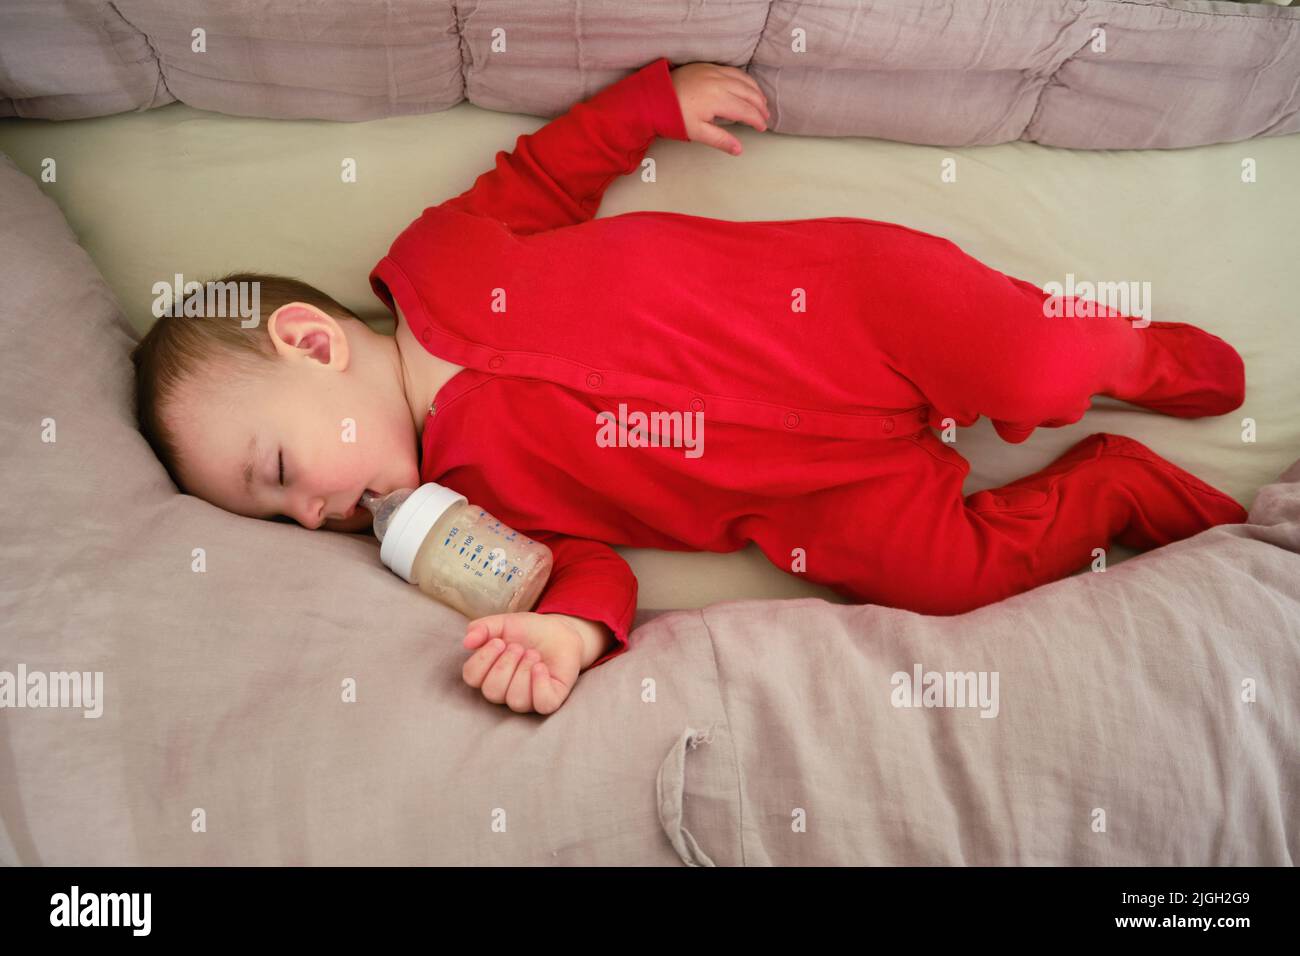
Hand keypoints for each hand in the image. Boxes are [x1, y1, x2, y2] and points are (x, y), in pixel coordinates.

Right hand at [461, 612, 586, 713]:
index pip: (471, 677)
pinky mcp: (550, 699)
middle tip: (519, 647)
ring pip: (515, 700)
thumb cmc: (529, 631)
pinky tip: (541, 667)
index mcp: (488, 673)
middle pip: (492, 691)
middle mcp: (504, 691)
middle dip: (506, 665)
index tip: (498, 641)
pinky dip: (540, 684)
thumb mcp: (503, 623)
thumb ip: (483, 628)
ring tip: (534, 654)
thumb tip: (467, 642)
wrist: (560, 631)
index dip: (483, 659)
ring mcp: (527, 698)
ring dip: (523, 671)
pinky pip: (542, 704)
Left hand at [669, 62, 769, 155]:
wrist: (653, 96)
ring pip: (743, 80)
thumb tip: (739, 150)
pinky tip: (747, 86)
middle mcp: (719, 82)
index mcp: (718, 100)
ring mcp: (714, 72)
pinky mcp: (708, 66)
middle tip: (765, 117)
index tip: (762, 128)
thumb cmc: (674, 117)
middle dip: (760, 106)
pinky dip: (745, 79)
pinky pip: (733, 71)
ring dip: (755, 91)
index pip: (746, 110)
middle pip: (749, 93)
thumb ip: (720, 140)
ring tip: (762, 102)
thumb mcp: (696, 132)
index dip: (757, 120)